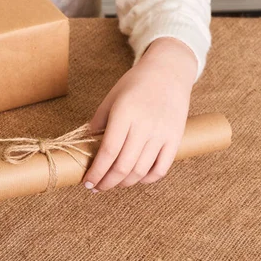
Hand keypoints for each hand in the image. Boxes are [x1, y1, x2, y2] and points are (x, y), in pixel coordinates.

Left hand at [83, 37, 197, 191]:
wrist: (169, 72)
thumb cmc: (135, 84)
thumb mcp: (111, 98)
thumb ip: (98, 122)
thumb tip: (85, 146)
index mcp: (124, 114)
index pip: (108, 152)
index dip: (96, 172)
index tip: (87, 182)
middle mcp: (144, 126)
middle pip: (123, 166)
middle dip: (106, 182)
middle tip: (96, 187)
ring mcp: (162, 134)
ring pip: (140, 171)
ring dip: (124, 183)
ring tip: (112, 183)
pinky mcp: (175, 139)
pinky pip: (161, 169)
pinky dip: (146, 179)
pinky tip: (135, 179)